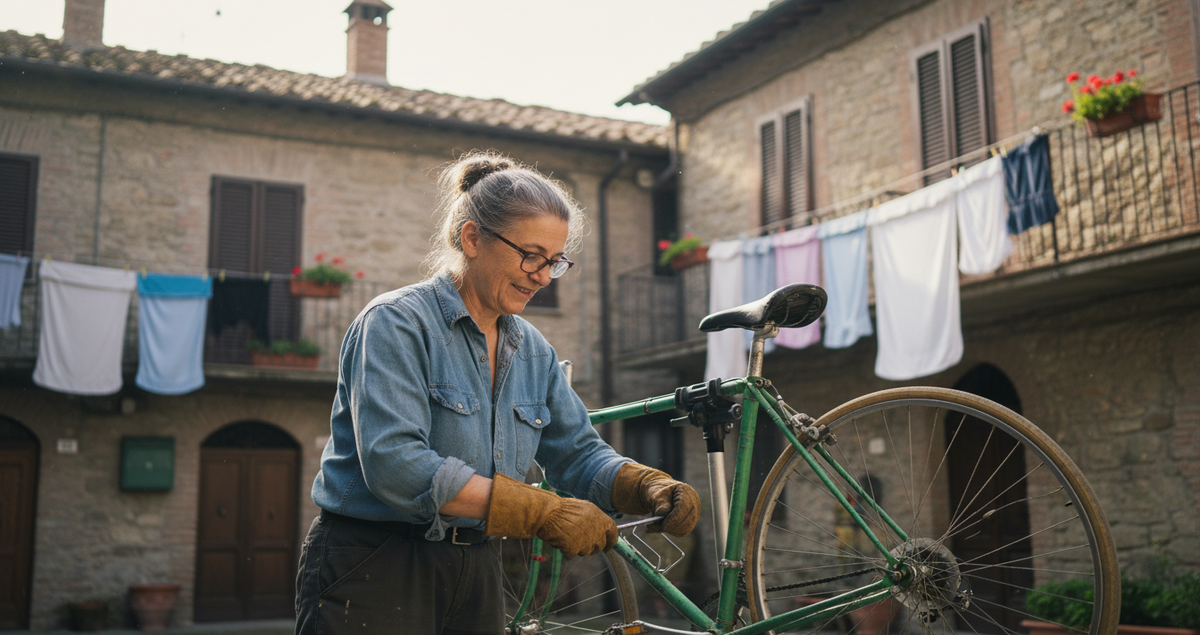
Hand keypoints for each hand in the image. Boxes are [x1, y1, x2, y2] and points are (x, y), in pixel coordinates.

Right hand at [485, 474, 616, 556]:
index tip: (608, 546)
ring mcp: (585, 540)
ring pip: (585, 552)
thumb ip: (593, 520)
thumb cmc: (561, 509)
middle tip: (580, 541)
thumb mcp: (583, 509)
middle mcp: (595, 530)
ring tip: (566, 536)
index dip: (611, 541)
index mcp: (599, 517)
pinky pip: (570, 554)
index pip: (612, 532)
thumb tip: (599, 530)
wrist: (547, 512)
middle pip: (599, 545)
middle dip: (591, 546)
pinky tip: (559, 541)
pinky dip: (565, 550)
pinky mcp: (574, 548)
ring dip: (578, 548)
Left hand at [611, 462, 700, 536]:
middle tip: (652, 527)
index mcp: (685, 492)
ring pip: (684, 529)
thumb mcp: (653, 493)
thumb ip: (659, 502)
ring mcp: (693, 510)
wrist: (653, 489)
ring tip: (654, 525)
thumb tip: (664, 513)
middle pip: (685, 523)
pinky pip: (682, 531)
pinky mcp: (689, 518)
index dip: (671, 521)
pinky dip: (670, 531)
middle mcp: (693, 501)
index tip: (658, 525)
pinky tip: (661, 526)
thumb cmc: (653, 489)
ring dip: (668, 530)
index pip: (683, 512)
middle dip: (667, 527)